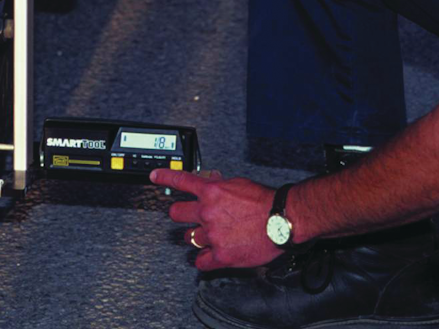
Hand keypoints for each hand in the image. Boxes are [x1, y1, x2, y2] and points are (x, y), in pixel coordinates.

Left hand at [151, 168, 283, 270]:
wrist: (283, 219)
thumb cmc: (266, 202)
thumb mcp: (239, 184)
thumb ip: (220, 187)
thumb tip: (211, 185)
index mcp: (211, 191)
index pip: (180, 181)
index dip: (164, 177)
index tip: (155, 176)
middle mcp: (207, 212)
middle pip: (176, 213)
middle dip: (181, 214)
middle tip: (189, 216)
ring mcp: (212, 235)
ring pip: (189, 238)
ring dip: (197, 236)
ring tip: (211, 236)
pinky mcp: (221, 255)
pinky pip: (201, 261)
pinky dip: (204, 259)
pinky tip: (211, 255)